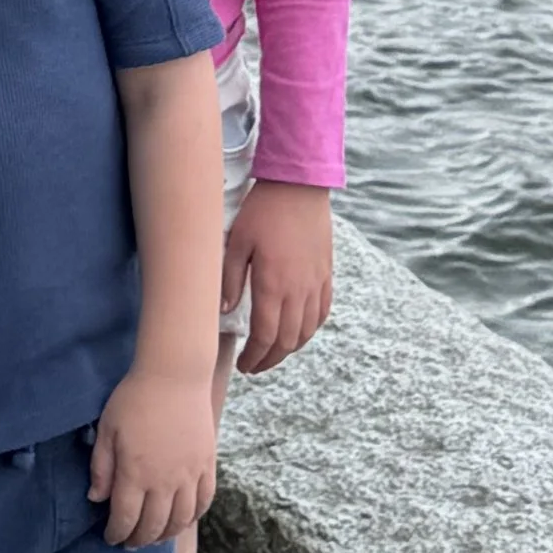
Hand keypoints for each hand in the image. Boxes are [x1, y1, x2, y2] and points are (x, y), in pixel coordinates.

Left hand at [88, 365, 215, 547]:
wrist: (175, 375)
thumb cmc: (134, 398)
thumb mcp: (107, 428)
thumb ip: (101, 467)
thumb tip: (96, 499)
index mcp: (135, 473)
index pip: (125, 518)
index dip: (117, 534)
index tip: (111, 538)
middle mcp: (164, 482)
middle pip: (153, 526)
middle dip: (139, 540)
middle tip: (130, 543)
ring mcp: (189, 476)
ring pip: (179, 521)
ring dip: (165, 535)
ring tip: (154, 538)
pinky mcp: (207, 466)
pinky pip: (203, 503)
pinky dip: (192, 518)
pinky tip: (182, 520)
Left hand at [223, 180, 333, 374]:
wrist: (298, 186)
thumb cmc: (262, 211)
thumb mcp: (237, 241)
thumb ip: (230, 279)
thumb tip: (225, 312)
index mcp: (273, 285)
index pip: (265, 336)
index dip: (254, 356)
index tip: (243, 365)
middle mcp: (298, 291)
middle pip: (286, 341)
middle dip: (269, 360)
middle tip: (254, 366)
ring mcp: (316, 284)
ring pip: (306, 331)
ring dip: (289, 349)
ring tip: (272, 352)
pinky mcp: (326, 274)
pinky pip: (322, 313)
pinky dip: (310, 329)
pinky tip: (298, 332)